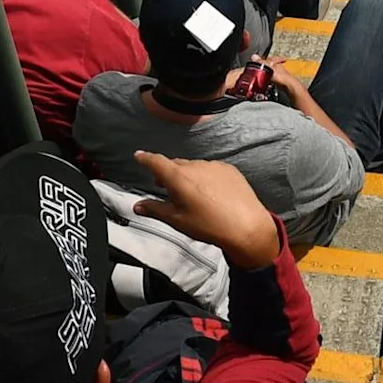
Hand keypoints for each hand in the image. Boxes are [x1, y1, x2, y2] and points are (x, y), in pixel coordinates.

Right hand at [131, 152, 281, 267]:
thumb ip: (154, 209)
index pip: (156, 161)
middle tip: (163, 186)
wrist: (245, 226)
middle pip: (175, 164)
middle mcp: (195, 166)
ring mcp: (214, 165)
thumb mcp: (176, 220)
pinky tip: (209, 193)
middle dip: (167, 172)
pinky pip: (210, 169)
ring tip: (189, 194)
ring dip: (187, 175)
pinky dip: (205, 177)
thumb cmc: (209, 225)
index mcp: (178, 177)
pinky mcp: (229, 169)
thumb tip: (138, 205)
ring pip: (193, 166)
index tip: (139, 156)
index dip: (145, 158)